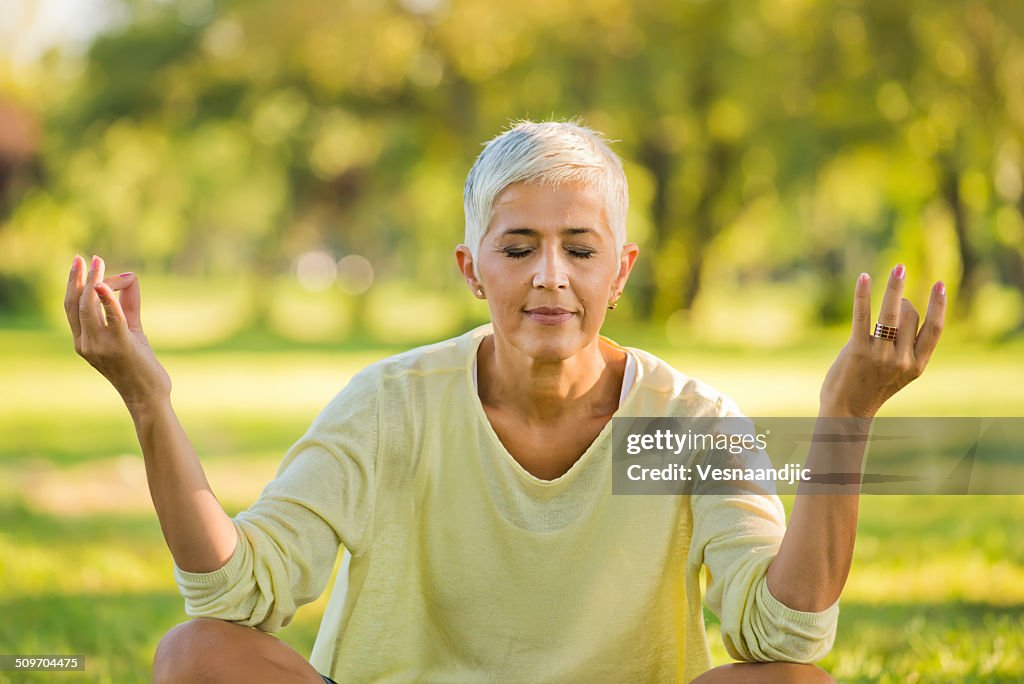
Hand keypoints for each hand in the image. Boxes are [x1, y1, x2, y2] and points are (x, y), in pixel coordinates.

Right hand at [64, 255, 171, 409]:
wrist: (148, 397)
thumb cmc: (139, 365)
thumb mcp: (131, 331)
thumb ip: (128, 305)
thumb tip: (131, 278)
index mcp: (83, 342)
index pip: (71, 307)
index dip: (73, 284)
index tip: (82, 263)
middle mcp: (86, 344)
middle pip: (76, 304)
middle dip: (80, 278)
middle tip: (87, 258)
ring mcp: (100, 346)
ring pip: (89, 307)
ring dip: (94, 282)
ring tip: (98, 263)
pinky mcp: (120, 346)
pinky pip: (111, 319)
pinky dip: (107, 300)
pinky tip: (104, 284)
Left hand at [820, 264, 945, 417]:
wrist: (846, 412)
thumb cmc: (871, 387)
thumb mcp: (898, 372)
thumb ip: (906, 347)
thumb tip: (905, 309)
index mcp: (917, 366)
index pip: (934, 329)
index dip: (939, 305)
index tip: (940, 284)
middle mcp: (902, 361)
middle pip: (909, 316)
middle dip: (901, 301)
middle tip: (892, 298)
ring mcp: (880, 356)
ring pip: (892, 313)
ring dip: (894, 287)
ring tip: (899, 267)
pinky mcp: (857, 351)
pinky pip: (862, 316)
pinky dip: (863, 294)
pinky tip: (864, 277)